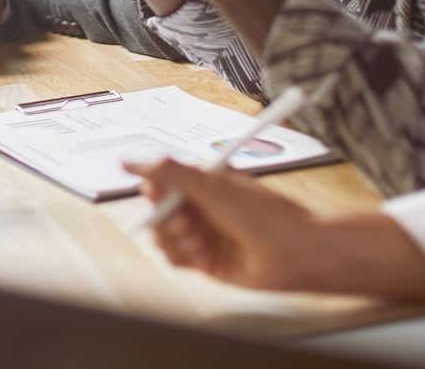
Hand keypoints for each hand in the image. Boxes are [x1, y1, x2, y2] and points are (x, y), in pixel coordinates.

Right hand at [122, 156, 318, 289]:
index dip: (155, 190)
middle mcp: (201, 207)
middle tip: (185, 223)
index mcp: (204, 182)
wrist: (294, 253)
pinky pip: (175, 259)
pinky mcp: (206, 261)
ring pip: (163, 237)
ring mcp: (203, 234)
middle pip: (158, 211)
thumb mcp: (213, 185)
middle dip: (166, 218)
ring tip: (199, 241)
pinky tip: (203, 255)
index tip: (158, 194)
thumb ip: (170, 172)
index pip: (162, 181)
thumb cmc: (266, 215)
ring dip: (175, 239)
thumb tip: (129, 162)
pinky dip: (183, 257)